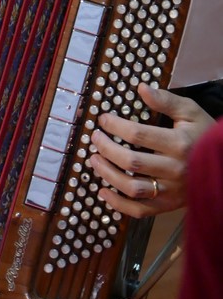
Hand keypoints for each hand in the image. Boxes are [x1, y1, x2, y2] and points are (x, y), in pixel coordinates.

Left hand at [88, 83, 213, 217]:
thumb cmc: (203, 134)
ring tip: (94, 160)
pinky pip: (140, 211)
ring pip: (133, 189)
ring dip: (108, 175)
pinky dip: (119, 205)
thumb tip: (141, 88)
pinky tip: (103, 191)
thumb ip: (166, 100)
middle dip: (107, 148)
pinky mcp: (169, 205)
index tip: (103, 119)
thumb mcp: (190, 111)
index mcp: (179, 144)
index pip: (139, 135)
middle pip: (132, 162)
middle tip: (95, 137)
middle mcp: (174, 170)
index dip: (116, 126)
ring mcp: (171, 191)